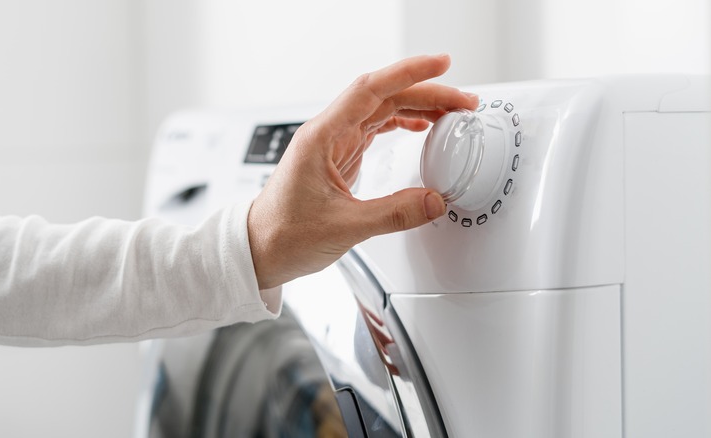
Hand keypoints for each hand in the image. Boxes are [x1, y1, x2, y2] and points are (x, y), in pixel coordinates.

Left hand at [248, 54, 478, 288]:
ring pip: (380, 111)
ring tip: (449, 111)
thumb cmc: (282, 234)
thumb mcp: (343, 227)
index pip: (370, 90)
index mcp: (321, 138)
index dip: (408, 73)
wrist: (259, 249)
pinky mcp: (338, 159)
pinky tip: (418, 126)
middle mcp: (327, 135)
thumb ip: (393, 214)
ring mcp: (332, 145)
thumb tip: (433, 201)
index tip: (440, 64)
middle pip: (382, 97)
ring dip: (416, 107)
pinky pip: (374, 130)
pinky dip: (400, 124)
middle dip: (425, 92)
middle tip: (462, 101)